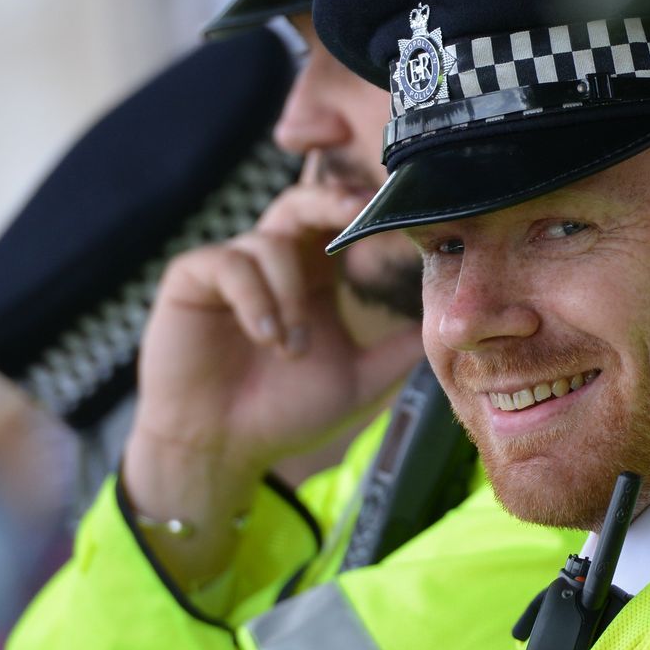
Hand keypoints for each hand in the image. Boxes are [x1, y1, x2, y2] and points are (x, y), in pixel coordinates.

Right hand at [123, 185, 422, 581]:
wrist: (222, 448)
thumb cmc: (285, 414)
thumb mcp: (362, 381)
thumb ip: (402, 348)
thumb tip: (457, 323)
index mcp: (315, 277)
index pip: (342, 223)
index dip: (368, 210)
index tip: (402, 211)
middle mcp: (275, 263)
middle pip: (306, 201)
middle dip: (334, 201)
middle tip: (359, 212)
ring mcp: (232, 267)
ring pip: (273, 242)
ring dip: (291, 295)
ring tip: (292, 349)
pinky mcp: (192, 279)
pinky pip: (229, 263)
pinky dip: (255, 298)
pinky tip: (266, 337)